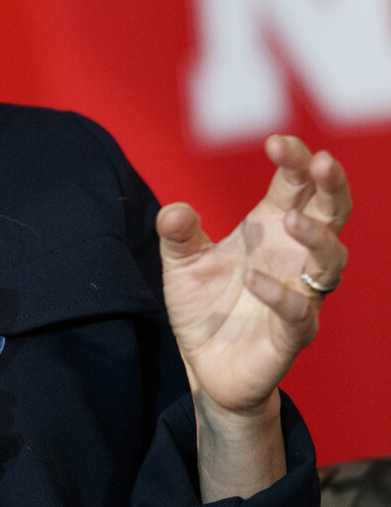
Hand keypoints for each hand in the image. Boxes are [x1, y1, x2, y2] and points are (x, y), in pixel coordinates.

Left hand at [156, 135, 348, 416]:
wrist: (205, 366)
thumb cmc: (204, 306)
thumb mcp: (180, 263)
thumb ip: (176, 234)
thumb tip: (175, 210)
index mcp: (270, 230)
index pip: (297, 186)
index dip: (296, 161)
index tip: (277, 141)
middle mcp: (293, 258)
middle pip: (331, 214)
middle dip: (331, 186)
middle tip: (322, 161)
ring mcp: (299, 296)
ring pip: (330, 263)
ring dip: (316, 237)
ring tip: (289, 218)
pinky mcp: (290, 336)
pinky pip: (297, 314)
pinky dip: (280, 295)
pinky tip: (254, 279)